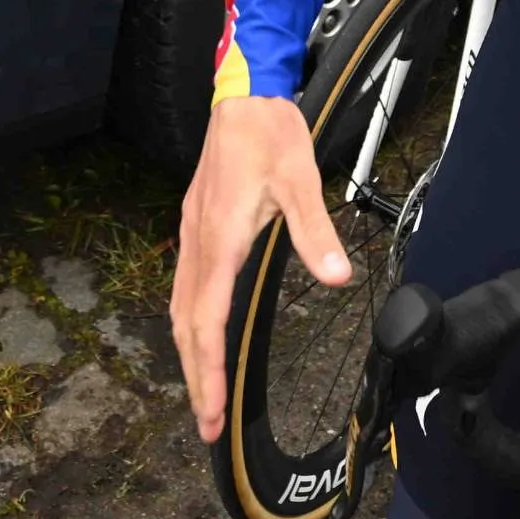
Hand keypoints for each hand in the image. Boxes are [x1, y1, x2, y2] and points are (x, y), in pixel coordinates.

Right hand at [173, 95, 349, 441]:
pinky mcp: (197, 225)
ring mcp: (192, 234)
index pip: (208, 320)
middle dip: (195, 377)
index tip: (210, 410)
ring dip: (190, 353)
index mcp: (220, 238)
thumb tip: (338, 280)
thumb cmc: (271, 133)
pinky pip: (186, 286)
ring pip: (181, 307)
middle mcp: (198, 242)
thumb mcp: (302, 179)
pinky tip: (202, 334)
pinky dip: (191, 323)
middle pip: (187, 324)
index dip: (208, 369)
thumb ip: (316, 232)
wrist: (244, 93)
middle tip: (206, 425)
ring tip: (202, 392)